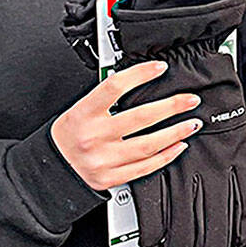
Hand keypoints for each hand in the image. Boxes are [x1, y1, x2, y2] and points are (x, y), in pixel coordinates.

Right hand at [51, 61, 201, 190]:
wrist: (53, 167)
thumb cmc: (70, 134)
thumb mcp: (79, 109)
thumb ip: (106, 98)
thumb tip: (140, 80)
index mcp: (84, 114)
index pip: (114, 87)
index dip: (140, 74)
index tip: (160, 68)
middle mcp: (94, 137)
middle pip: (141, 118)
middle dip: (172, 107)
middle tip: (190, 100)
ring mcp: (104, 160)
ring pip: (148, 145)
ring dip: (176, 133)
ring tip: (192, 123)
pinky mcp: (112, 178)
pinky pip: (145, 167)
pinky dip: (166, 155)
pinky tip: (179, 145)